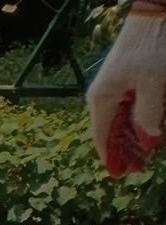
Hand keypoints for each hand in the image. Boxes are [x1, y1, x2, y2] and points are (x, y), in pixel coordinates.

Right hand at [88, 7, 165, 176]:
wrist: (153, 15)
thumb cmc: (152, 48)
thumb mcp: (154, 84)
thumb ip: (149, 116)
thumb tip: (147, 143)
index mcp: (102, 100)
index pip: (102, 138)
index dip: (111, 158)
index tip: (120, 175)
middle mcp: (103, 97)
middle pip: (111, 132)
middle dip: (124, 151)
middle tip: (140, 167)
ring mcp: (113, 88)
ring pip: (120, 121)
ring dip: (130, 138)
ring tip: (145, 152)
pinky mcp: (125, 80)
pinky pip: (127, 108)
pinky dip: (134, 121)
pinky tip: (144, 129)